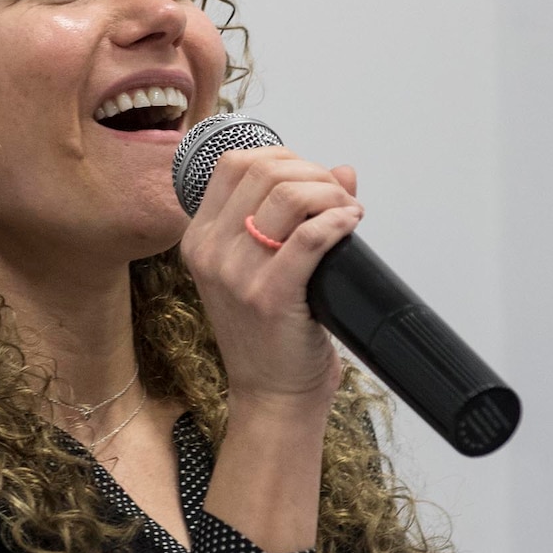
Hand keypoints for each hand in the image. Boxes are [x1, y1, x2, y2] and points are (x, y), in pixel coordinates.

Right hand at [180, 147, 360, 408]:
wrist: (271, 395)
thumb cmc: (270, 333)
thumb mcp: (264, 267)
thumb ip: (294, 215)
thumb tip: (342, 170)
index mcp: (200, 239)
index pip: (234, 165)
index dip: (282, 158)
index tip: (310, 177)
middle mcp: (210, 252)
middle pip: (263, 172)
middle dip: (312, 173)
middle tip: (338, 196)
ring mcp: (237, 275)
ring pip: (288, 197)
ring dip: (330, 194)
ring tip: (348, 211)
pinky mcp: (270, 296)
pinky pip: (311, 237)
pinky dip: (339, 221)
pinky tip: (352, 224)